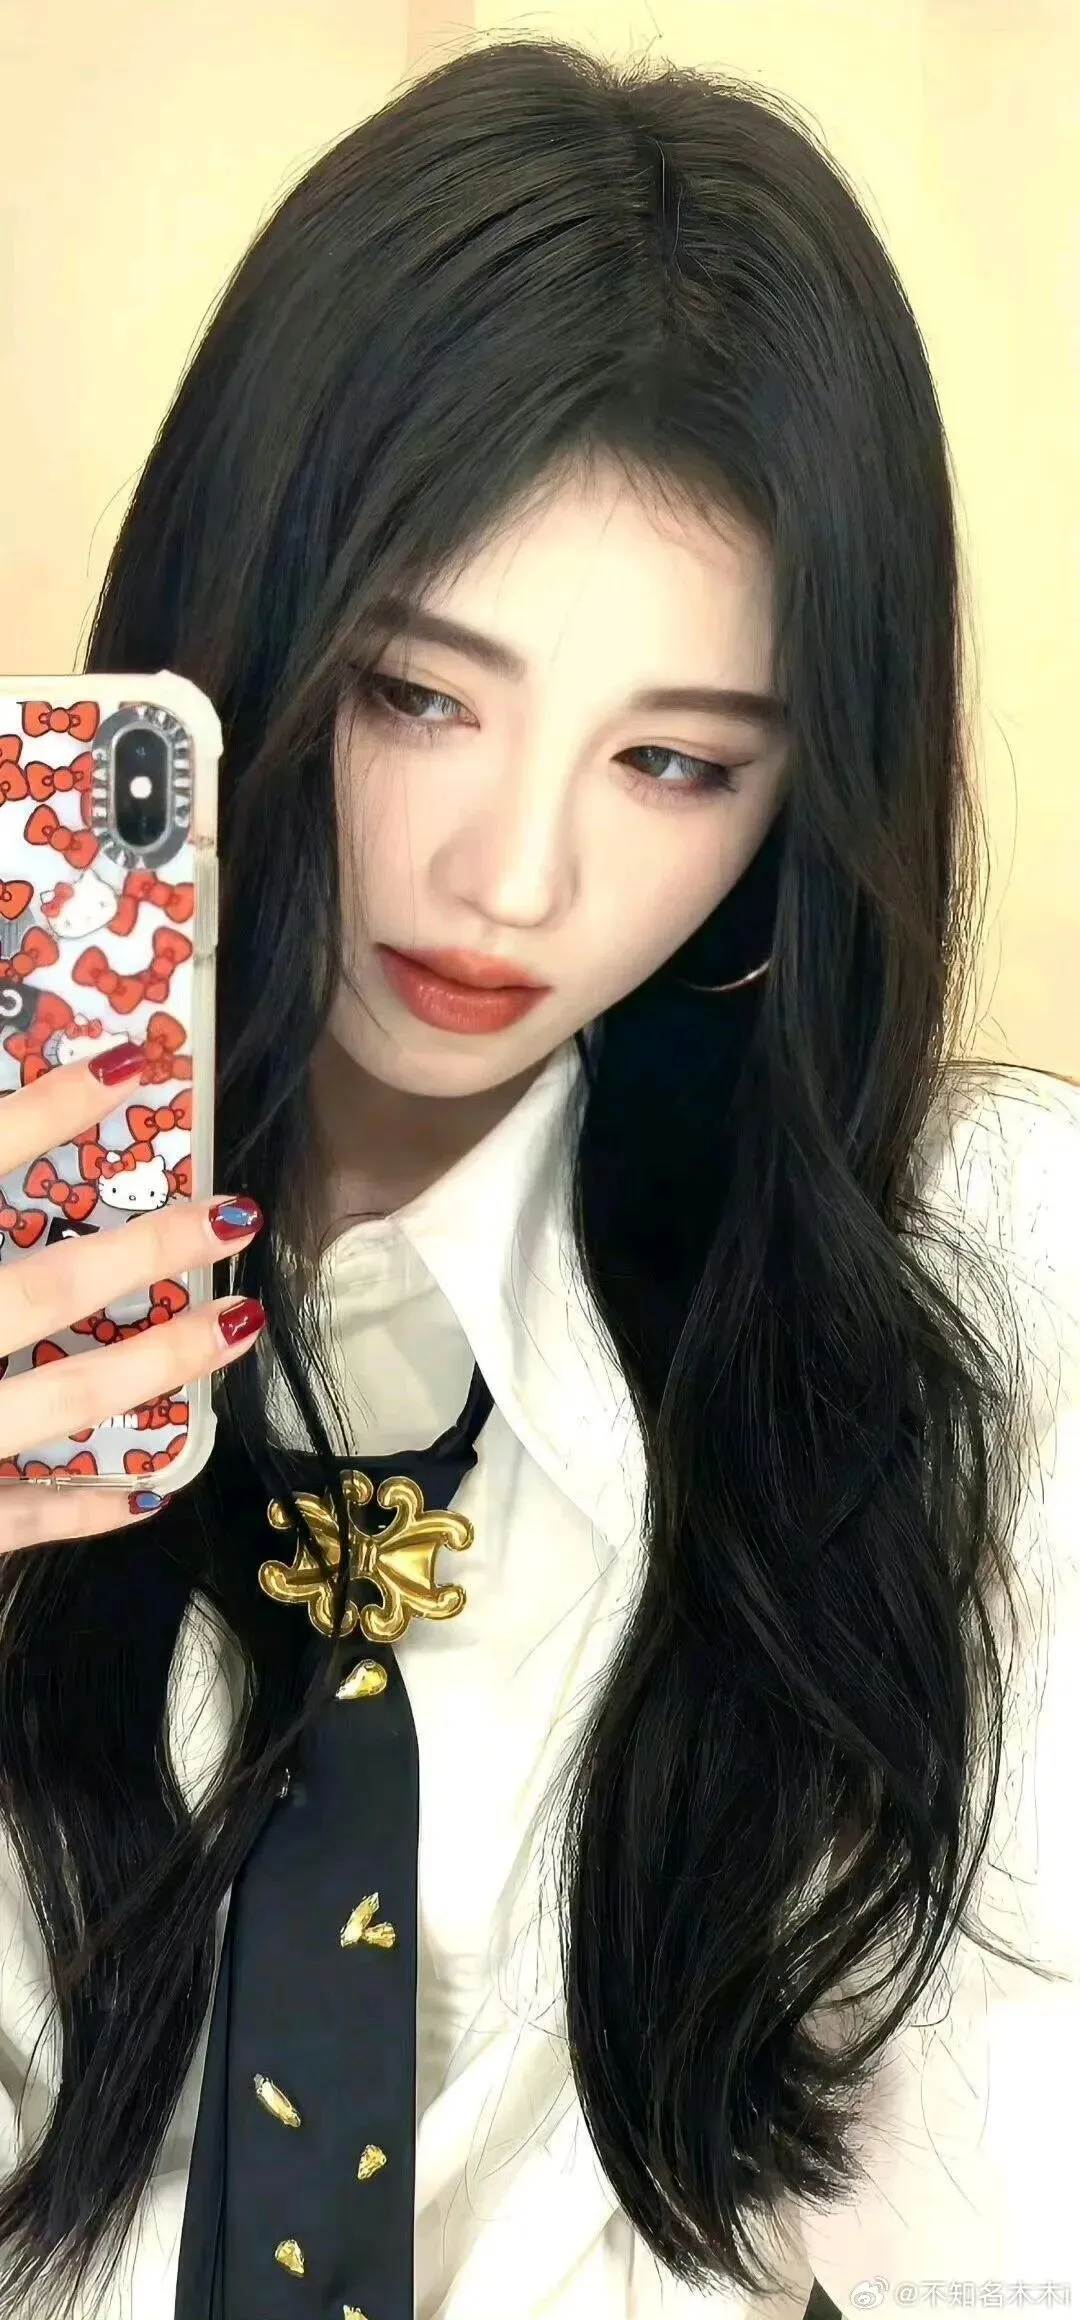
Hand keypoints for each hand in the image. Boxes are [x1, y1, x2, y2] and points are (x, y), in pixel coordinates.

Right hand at [0, 1041, 264, 1549]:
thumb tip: (27, 1054)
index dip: (49, 1110)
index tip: (137, 1065)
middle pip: (46, 1288)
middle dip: (147, 1250)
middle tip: (234, 1216)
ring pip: (62, 1400)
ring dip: (156, 1364)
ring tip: (236, 1325)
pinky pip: (23, 1515)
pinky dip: (89, 1504)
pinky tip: (151, 1492)